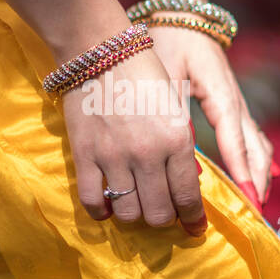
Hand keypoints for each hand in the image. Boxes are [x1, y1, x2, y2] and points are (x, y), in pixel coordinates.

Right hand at [60, 46, 206, 235]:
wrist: (99, 50)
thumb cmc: (143, 74)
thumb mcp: (174, 108)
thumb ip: (179, 147)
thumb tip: (183, 185)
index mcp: (176, 139)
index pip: (188, 197)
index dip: (193, 219)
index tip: (195, 227)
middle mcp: (147, 154)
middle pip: (159, 213)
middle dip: (165, 219)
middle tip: (164, 213)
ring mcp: (113, 157)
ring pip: (129, 214)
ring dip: (136, 217)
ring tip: (137, 206)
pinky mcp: (84, 156)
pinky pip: (93, 202)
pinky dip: (103, 212)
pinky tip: (109, 206)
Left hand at [146, 24, 275, 207]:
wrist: (183, 14)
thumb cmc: (170, 41)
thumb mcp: (166, 73)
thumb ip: (172, 112)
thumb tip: (180, 152)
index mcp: (222, 96)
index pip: (236, 142)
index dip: (243, 173)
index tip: (248, 200)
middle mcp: (236, 103)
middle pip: (256, 149)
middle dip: (257, 182)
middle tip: (255, 214)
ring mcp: (238, 105)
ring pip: (257, 145)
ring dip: (259, 175)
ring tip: (255, 204)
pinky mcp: (232, 106)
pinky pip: (250, 139)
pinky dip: (255, 161)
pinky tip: (257, 179)